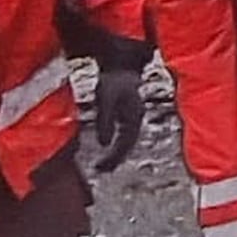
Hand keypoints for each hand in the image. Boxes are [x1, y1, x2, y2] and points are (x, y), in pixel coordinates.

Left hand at [79, 47, 153, 174]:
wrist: (120, 66)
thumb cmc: (113, 80)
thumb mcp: (106, 98)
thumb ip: (105, 120)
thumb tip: (103, 143)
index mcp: (134, 117)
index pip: (125, 143)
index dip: (113, 157)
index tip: (100, 166)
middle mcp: (136, 120)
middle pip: (128, 146)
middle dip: (115, 159)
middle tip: (99, 170)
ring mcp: (133, 118)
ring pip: (126, 142)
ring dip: (116, 155)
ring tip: (103, 166)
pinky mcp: (127, 117)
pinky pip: (123, 136)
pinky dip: (115, 145)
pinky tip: (107, 150)